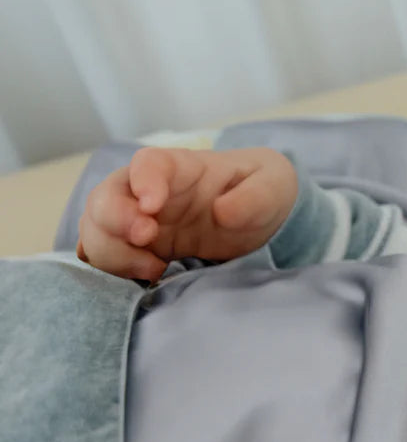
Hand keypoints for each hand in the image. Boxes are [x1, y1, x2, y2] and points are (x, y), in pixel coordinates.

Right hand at [76, 146, 297, 281]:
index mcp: (180, 168)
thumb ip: (255, 196)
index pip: (147, 164)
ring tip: (154, 268)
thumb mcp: (274, 184)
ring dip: (112, 251)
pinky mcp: (142, 250)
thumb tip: (222, 213)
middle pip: (105, 197)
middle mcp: (150, 192)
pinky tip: (149, 277)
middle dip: (114, 220)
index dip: (142, 182)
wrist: (260, 215)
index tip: (152, 207)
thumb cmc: (264, 189)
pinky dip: (114, 270)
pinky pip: (108, 258)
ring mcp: (141, 221)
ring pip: (97, 230)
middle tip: (148, 239)